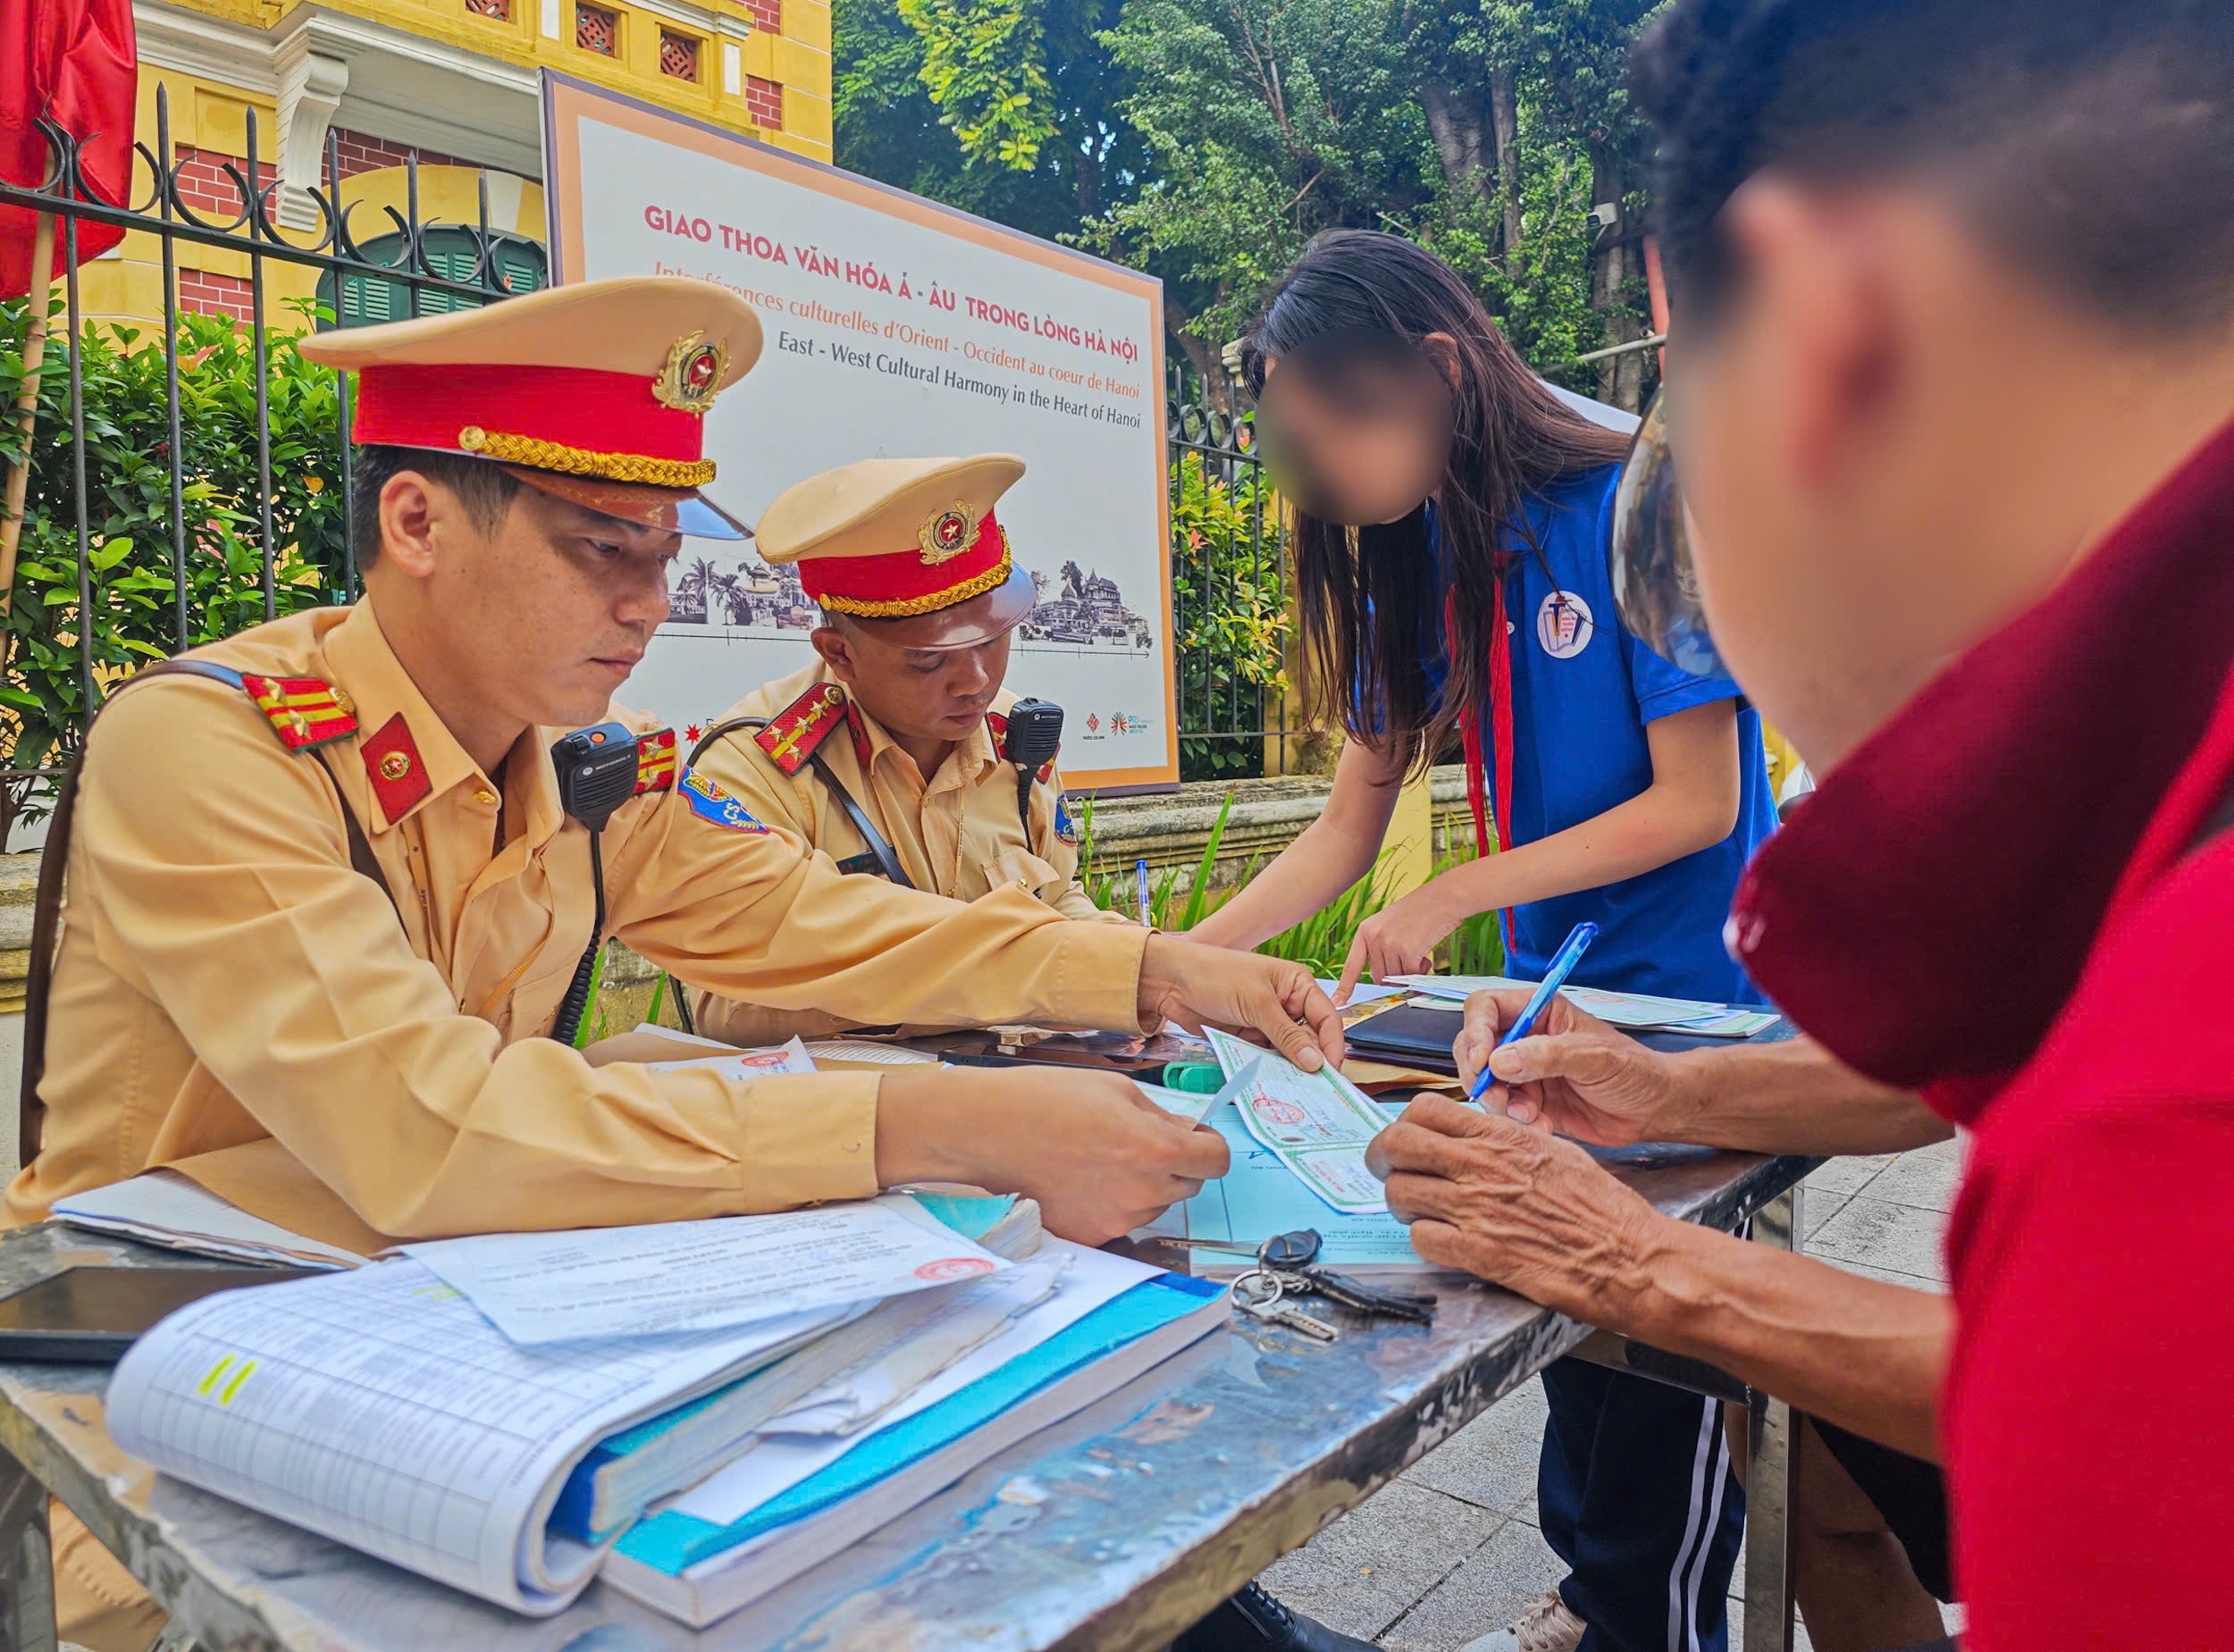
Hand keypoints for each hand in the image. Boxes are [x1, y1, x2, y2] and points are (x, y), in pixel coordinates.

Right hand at [879, 1067, 1229, 1245]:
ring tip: (1101, 1158)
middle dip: (1175, 1164)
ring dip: (1143, 1185)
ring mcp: (1118, 1220)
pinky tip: (1083, 1180)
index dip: (1208, 1146)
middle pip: (1188, 1185)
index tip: (1196, 1140)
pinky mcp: (1091, 1236)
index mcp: (1158, 1150)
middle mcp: (1145, 1193)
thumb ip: (1160, 1118)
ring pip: (1155, 1204)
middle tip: (1139, 1141)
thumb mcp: (1117, 1090)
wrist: (987, 1132)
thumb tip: (1184, 1135)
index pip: (1216, 1162)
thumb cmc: (1047, 1101)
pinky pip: (1121, 1220)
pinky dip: (1112, 1203)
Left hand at [1139, 936, 1344, 1071]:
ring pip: (1289, 1052)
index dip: (1333, 1045)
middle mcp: (1287, 1004)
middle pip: (1311, 1039)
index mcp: (1297, 985)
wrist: (1171, 981)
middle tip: (1315, 1089)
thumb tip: (1316, 1062)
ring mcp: (1267, 1022)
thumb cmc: (1216, 976)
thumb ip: (1287, 1035)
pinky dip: (1270, 1070)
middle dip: (1312, 1061)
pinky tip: (1273, 1085)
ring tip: (1296, 1092)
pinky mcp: (1249, 1038)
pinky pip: (1267, 1058)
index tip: (1332, 1071)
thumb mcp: (1257, 1003)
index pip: (1326, 1018)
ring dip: (1291, 1069)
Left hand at [1334, 885, 1467, 1002]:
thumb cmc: (1420, 912)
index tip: (1338, 1002)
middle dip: (1394, 974)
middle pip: (1379, 977)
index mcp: (1365, 931)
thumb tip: (1381, 978)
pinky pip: (1412, 975)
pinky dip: (1421, 971)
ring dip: (1410, 972)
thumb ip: (1380, 947)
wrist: (1443, 898)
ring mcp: (1389, 944)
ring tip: (1419, 951)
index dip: (1345, 987)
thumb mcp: (1389, 925)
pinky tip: (1426, 956)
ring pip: (1396, 978)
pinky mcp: (1407, 951)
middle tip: (1410, 958)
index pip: (1351, 965)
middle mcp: (1373, 937)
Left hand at [1366, 1094, 1666, 1323]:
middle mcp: (1482, 1166)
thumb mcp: (1555, 1150)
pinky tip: (1439, 1239)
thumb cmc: (1601, 1207)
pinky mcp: (1478, 1252)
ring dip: (1400, 1202)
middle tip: (1386, 1170)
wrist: (1628, 1255)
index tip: (1406, 1137)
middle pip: (1397, 1145)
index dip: (1405, 1123)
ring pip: (1400, 1192)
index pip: (1425, 1110)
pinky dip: (1423, 1238)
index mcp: (1502, 1136)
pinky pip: (1421, 1238)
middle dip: (1382, 1158)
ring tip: (1415, 1209)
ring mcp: (1476, 1209)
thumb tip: (1474, 1134)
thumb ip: (1507, 1140)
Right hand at [1455, 989, 1686, 1144]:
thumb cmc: (1633, 1070)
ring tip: (1530, 1116)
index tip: (1482, 1060)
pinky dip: (1516, 1121)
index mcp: (1538, 1012)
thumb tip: (1498, 1060)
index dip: (1475, 1030)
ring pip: (1485, 1082)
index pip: (1484, 1007)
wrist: (1653, 1110)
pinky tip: (1543, 1126)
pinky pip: (1504, 1110)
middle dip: (1481, 1074)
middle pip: (1473, 1046)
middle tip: (1499, 1098)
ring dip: (1499, 1102)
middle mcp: (1524, 1038)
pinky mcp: (1529, 1102)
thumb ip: (1547, 1055)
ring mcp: (1524, 1071)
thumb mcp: (1593, 1057)